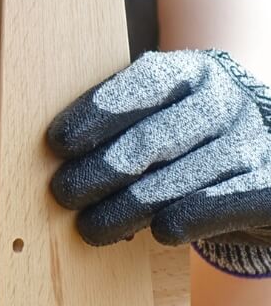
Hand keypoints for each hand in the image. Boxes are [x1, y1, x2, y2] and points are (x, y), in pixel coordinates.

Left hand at [47, 49, 270, 277]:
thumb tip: (57, 156)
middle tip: (64, 194)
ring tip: (91, 228)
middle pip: (151, 141)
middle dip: (99, 172)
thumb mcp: (158, 119)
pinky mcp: (270, 187)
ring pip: (177, 180)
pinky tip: (159, 231)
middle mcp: (225, 102)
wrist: (261, 176)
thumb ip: (118, 127)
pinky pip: (219, 205)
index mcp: (192, 73)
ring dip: (125, 209)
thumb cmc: (189, 146)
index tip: (56, 144)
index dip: (95, 113)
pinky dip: (182, 219)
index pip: (141, 83)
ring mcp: (252, 142)